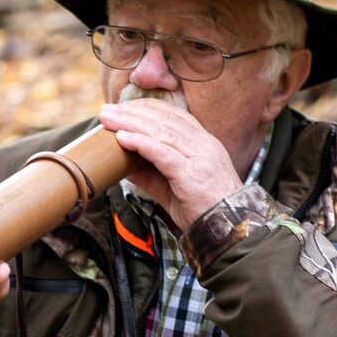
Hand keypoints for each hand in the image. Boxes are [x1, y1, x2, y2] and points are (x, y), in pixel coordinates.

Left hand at [98, 99, 242, 231]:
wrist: (230, 229)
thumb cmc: (203, 209)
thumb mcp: (172, 187)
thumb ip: (151, 173)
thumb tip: (124, 165)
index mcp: (203, 143)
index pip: (174, 115)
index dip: (148, 107)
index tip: (125, 106)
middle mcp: (203, 144)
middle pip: (163, 119)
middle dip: (132, 112)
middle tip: (107, 110)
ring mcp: (199, 157)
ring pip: (160, 131)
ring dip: (130, 123)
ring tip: (108, 120)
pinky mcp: (191, 174)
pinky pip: (162, 153)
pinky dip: (141, 143)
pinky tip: (122, 138)